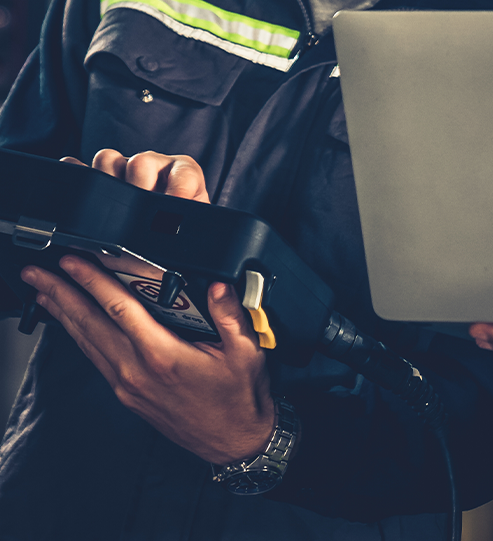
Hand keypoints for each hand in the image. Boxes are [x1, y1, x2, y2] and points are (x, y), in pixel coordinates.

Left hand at [21, 150, 273, 462]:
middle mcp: (137, 370)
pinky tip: (72, 324)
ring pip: (86, 341)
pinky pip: (95, 357)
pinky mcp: (127, 393)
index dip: (93, 280)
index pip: (119, 308)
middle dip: (60, 293)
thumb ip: (231, 315)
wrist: (234, 441)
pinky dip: (78, 335)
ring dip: (62, 313)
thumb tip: (218, 286)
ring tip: (43, 291)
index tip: (73, 261)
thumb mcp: (246, 351)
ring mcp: (128, 384)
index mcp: (163, 355)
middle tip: (36, 271)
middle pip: (89, 323)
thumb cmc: (238, 398)